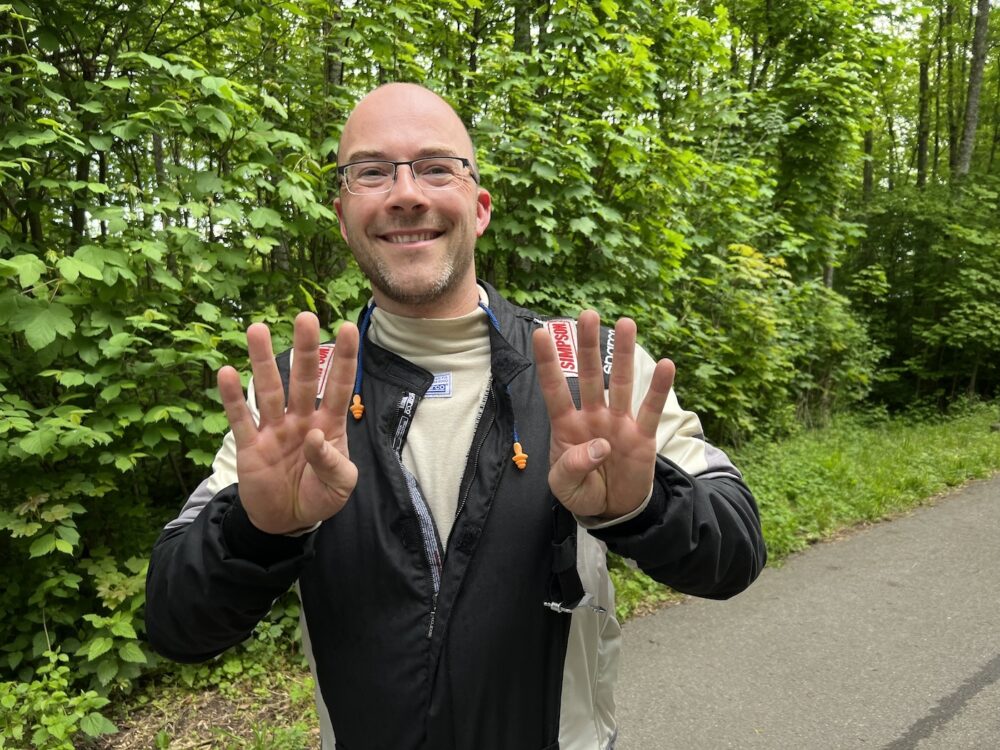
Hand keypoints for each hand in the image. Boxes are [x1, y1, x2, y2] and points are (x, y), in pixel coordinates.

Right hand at [217, 312, 359, 534]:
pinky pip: (241, 419)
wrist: (287, 521)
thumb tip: (315, 436)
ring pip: (268, 390)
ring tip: (257, 329)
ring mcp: (273, 430)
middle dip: (304, 349)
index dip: (344, 359)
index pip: (338, 387)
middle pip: (302, 379)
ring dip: (262, 362)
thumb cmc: (319, 496)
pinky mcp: (250, 446)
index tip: (349, 327)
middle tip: (305, 317)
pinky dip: (233, 397)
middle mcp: (300, 419)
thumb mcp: (340, 486)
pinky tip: (226, 372)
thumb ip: (333, 463)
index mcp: (328, 425)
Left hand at [532, 311, 674, 518]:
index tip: (540, 334)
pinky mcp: (642, 436)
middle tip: (586, 315)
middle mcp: (592, 416)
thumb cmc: (582, 492)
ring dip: (624, 354)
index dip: (548, 363)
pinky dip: (659, 389)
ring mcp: (618, 423)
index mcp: (566, 426)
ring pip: (622, 383)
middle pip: (590, 376)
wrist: (612, 511)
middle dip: (588, 346)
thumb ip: (573, 467)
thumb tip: (600, 445)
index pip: (554, 390)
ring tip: (626, 323)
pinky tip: (667, 365)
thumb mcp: (565, 487)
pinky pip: (651, 410)